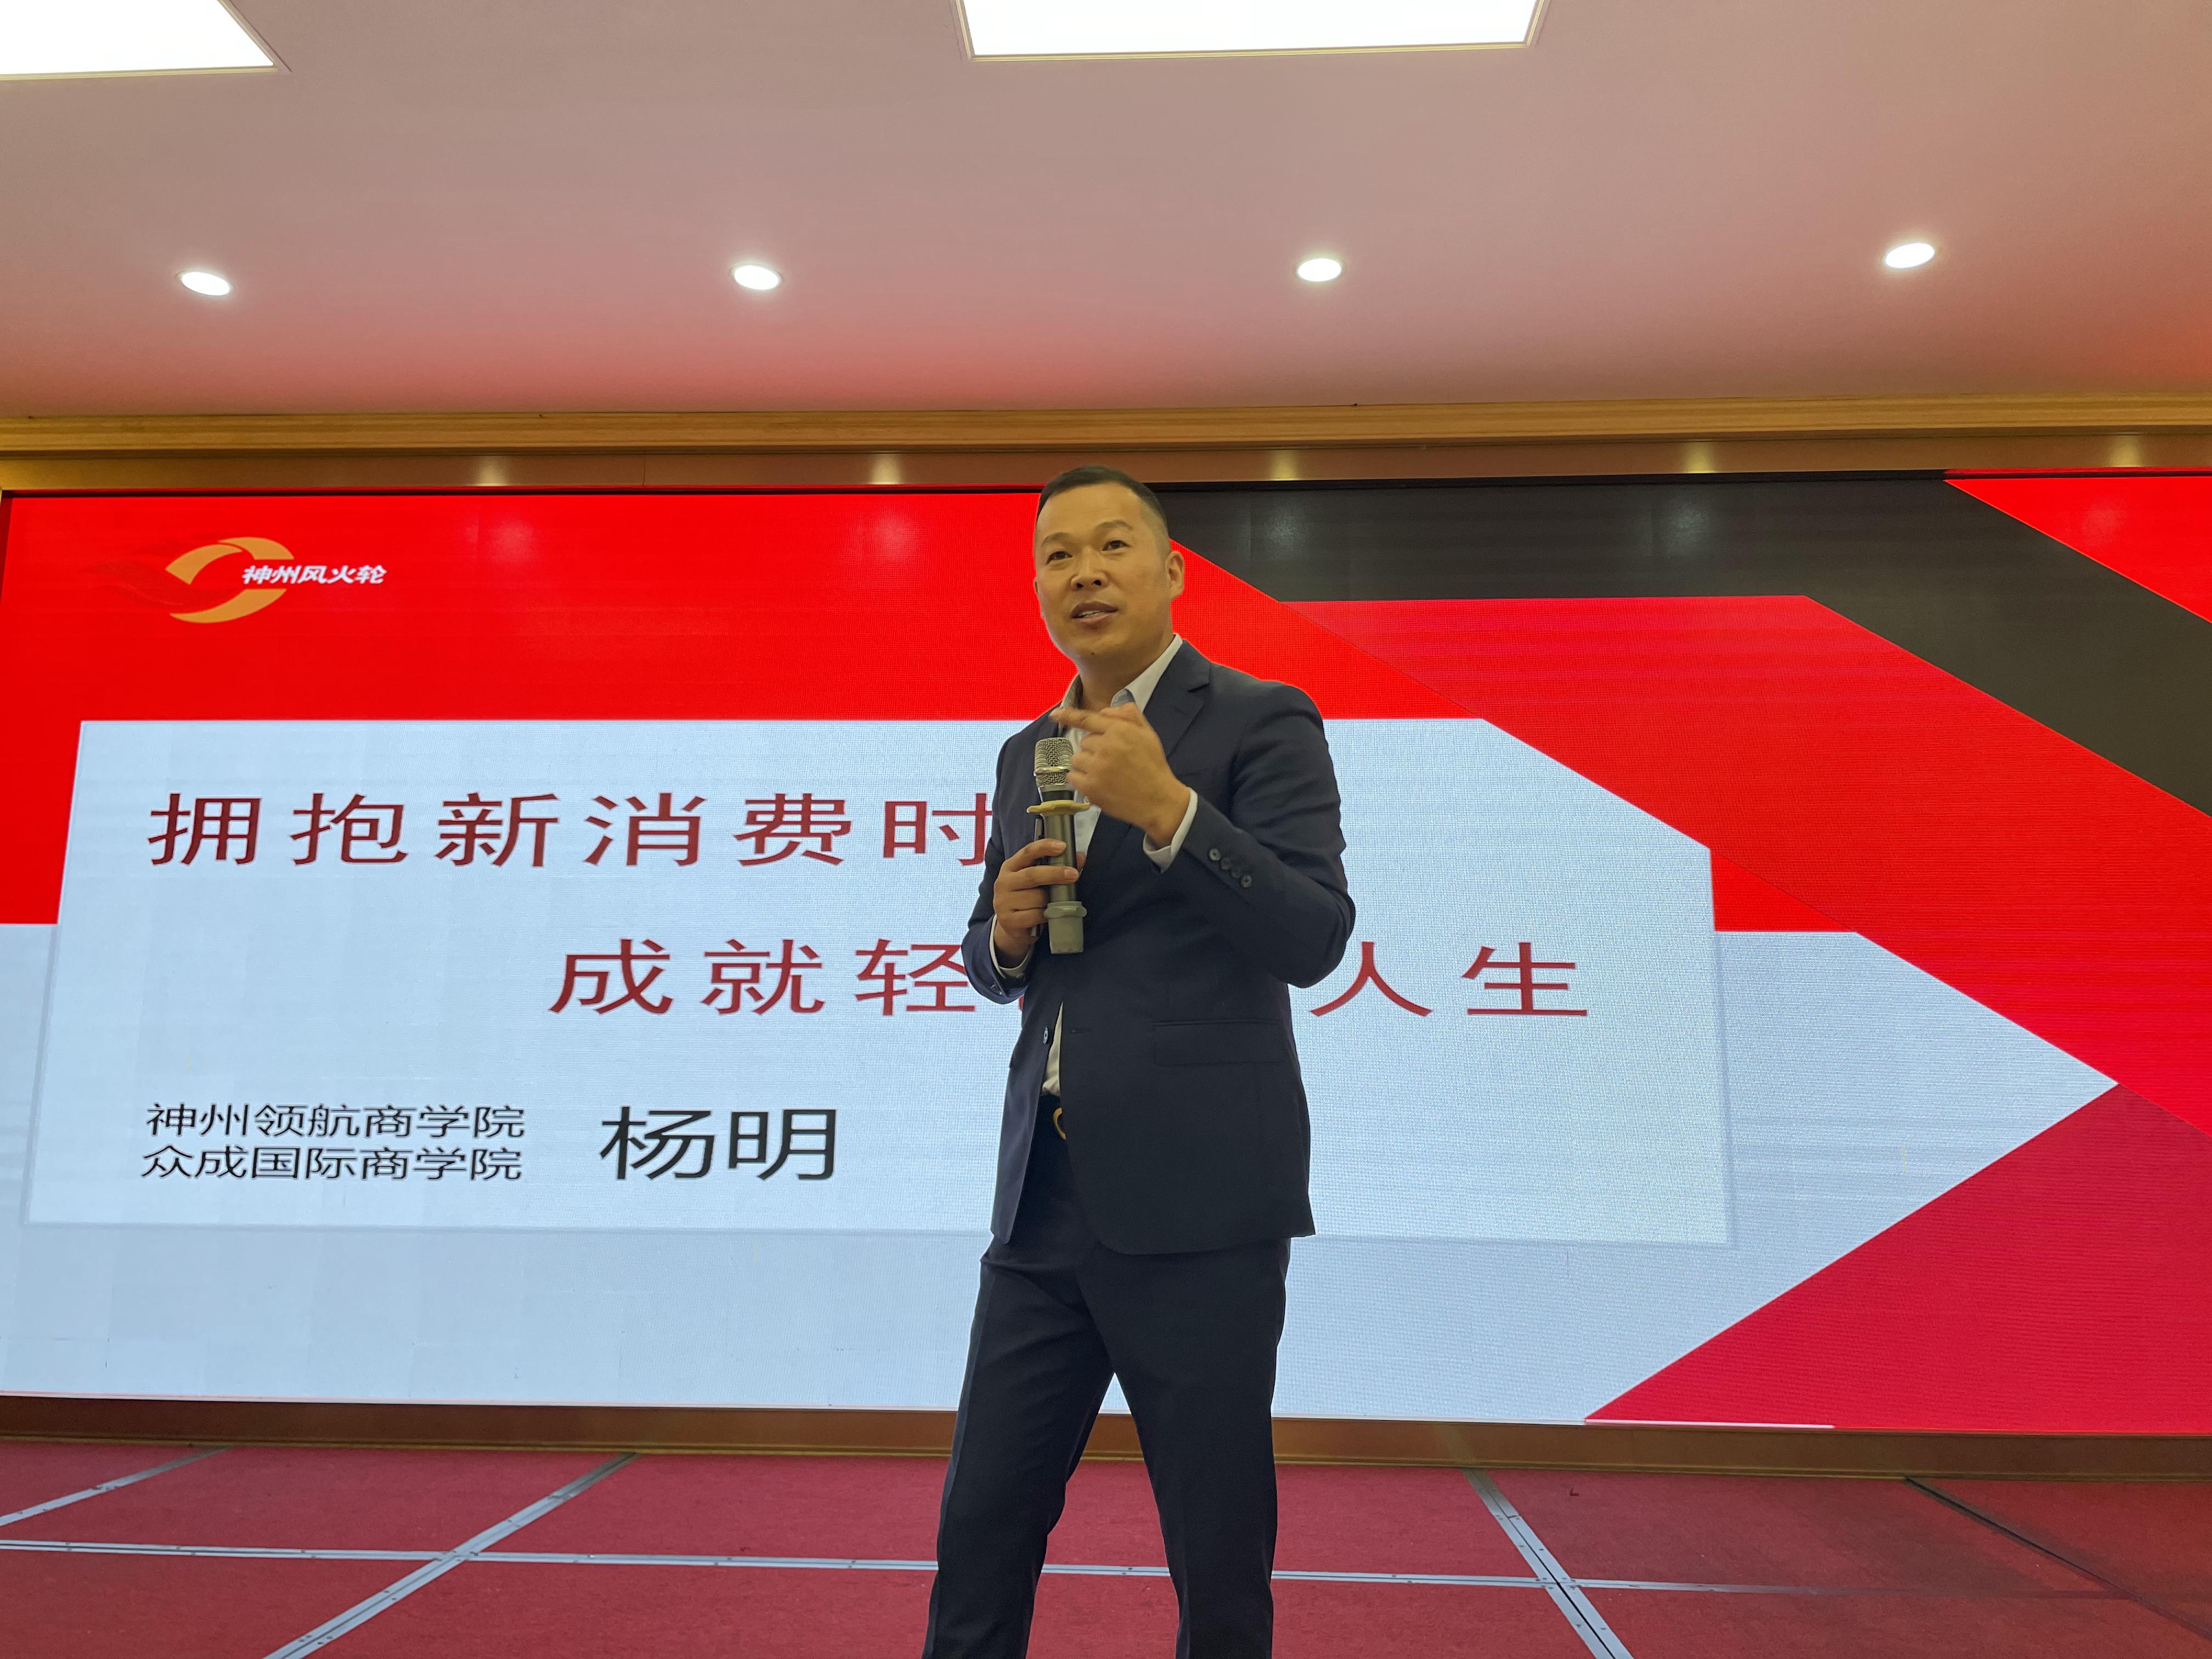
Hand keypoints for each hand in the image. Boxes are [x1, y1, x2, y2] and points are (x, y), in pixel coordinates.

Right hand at [991, 837, 1081, 963]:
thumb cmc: (1027, 899)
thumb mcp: (1037, 881)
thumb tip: (1080, 858)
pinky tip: (1046, 915)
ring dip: (1050, 901)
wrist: (1011, 926)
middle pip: (1032, 874)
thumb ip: (1056, 868)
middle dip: (1055, 874)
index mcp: (1011, 867)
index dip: (1045, 847)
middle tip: (1073, 874)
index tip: (1062, 846)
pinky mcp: (1008, 920)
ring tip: (1053, 904)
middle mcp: (1004, 882)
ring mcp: (1003, 901)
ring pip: (1036, 898)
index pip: (1027, 852)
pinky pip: (1035, 915)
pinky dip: (1045, 915)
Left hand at [1051, 703, 1189, 843]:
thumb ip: (1128, 716)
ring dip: (1087, 766)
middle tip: (1113, 762)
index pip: (1087, 718)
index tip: (1055, 715)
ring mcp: (1097, 767)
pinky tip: (1097, 784)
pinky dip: (1081, 781)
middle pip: (1084, 742)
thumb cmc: (1153, 766)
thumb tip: (1105, 710)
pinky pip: (1072, 778)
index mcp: (1119, 730)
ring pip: (1077, 759)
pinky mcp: (1091, 787)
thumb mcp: (1147, 734)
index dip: (1068, 715)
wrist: (1159, 800)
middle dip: (1094, 750)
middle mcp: (1106, 746)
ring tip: (1106, 775)